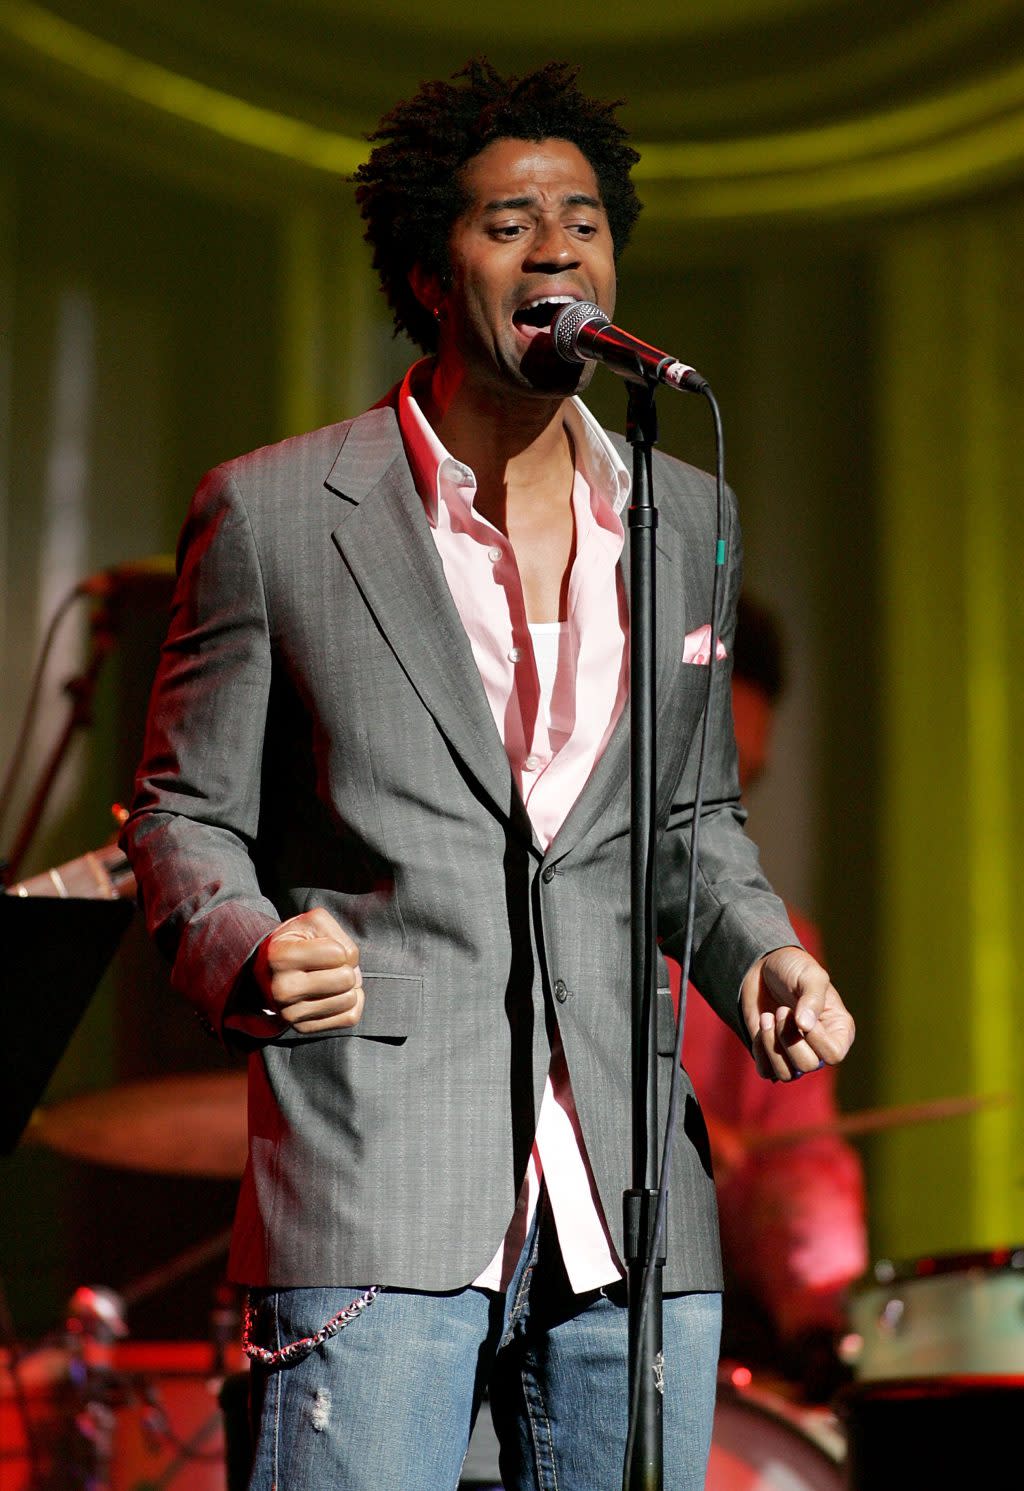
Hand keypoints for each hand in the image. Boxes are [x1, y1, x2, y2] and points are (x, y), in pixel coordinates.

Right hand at [253, 907, 363, 1033]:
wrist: (270, 972)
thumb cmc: (297, 943)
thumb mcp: (312, 923)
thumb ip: (336, 933)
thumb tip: (351, 966)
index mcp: (281, 957)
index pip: (339, 954)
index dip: (339, 948)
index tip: (323, 949)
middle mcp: (282, 988)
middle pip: (346, 978)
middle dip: (346, 968)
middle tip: (330, 967)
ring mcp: (291, 1013)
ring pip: (350, 1000)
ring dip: (348, 987)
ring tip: (330, 980)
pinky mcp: (304, 1028)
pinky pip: (349, 1017)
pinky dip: (350, 1005)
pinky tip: (334, 996)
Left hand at [741, 945, 853, 1082]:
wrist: (763, 967)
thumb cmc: (794, 969)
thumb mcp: (810, 975)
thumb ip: (812, 998)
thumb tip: (805, 1026)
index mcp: (838, 1030)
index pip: (834, 1054)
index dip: (816, 1039)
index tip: (799, 1013)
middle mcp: (819, 1047)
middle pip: (807, 1065)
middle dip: (789, 1038)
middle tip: (781, 1010)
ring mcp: (795, 1053)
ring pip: (787, 1074)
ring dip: (772, 1045)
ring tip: (768, 1017)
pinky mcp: (771, 1055)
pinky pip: (766, 1071)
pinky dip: (760, 1051)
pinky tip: (760, 1026)